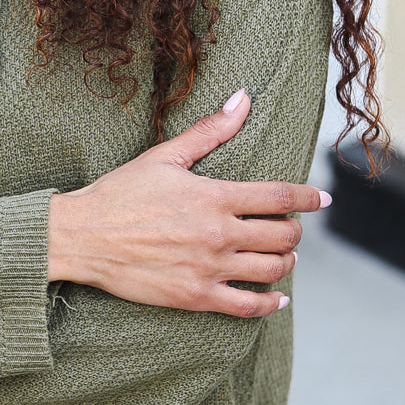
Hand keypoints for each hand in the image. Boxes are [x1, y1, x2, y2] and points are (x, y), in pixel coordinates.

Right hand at [47, 90, 331, 317]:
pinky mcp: (195, 296)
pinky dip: (269, 303)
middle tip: (289, 228)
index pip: (280, 197)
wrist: (81, 237)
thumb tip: (243, 99)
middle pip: (283, 236)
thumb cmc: (119, 193)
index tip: (323, 199)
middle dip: (294, 231)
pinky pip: (247, 306)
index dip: (309, 198)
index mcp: (214, 196)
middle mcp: (218, 234)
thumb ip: (209, 131)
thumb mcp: (165, 157)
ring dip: (286, 262)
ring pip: (272, 270)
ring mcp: (209, 268)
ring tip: (282, 256)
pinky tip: (276, 298)